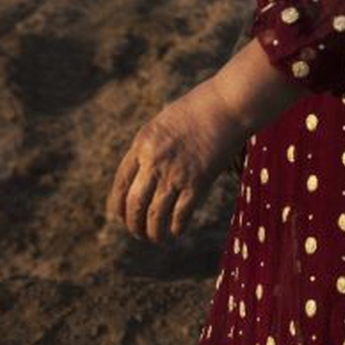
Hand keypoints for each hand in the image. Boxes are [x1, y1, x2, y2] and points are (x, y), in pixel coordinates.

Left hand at [105, 81, 244, 242]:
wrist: (227, 106)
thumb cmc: (198, 109)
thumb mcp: (162, 124)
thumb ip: (150, 148)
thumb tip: (144, 172)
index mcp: (141, 146)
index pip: (120, 185)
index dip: (117, 207)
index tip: (120, 217)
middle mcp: (153, 162)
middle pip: (134, 205)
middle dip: (133, 225)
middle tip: (138, 233)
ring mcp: (175, 174)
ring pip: (155, 216)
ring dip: (153, 233)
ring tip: (155, 239)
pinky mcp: (197, 182)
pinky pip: (180, 215)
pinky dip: (176, 227)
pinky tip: (176, 231)